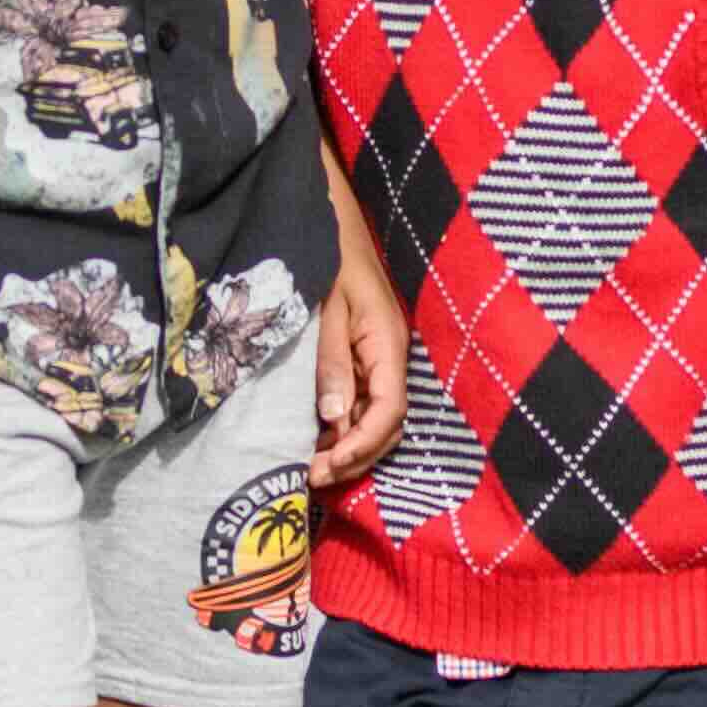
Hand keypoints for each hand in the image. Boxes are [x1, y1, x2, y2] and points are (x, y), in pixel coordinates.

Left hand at [313, 219, 408, 486]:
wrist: (337, 229)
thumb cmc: (331, 263)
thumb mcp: (327, 312)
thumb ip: (332, 364)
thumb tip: (336, 420)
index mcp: (389, 345)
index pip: (389, 411)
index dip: (362, 445)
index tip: (328, 464)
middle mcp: (393, 359)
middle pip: (388, 426)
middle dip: (356, 458)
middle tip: (314, 477)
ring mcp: (383, 362)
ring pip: (379, 421)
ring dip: (351, 449)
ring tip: (314, 468)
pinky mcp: (369, 362)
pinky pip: (366, 406)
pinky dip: (347, 431)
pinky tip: (321, 442)